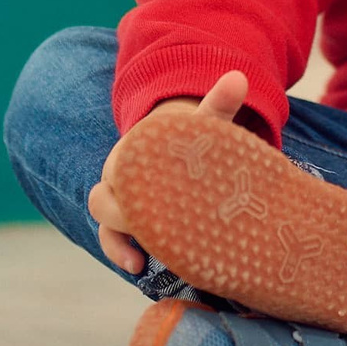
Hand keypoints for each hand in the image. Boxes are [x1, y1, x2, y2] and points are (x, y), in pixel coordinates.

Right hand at [88, 70, 248, 275]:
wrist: (186, 149)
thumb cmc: (194, 138)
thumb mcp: (207, 123)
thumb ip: (219, 104)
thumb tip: (240, 77)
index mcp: (135, 151)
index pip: (120, 168)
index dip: (131, 184)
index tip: (151, 200)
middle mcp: (121, 176)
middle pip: (107, 200)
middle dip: (126, 219)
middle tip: (155, 237)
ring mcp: (123, 202)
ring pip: (107, 224)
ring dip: (119, 243)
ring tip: (142, 262)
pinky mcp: (129, 224)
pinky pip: (112, 239)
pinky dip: (120, 253)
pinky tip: (140, 268)